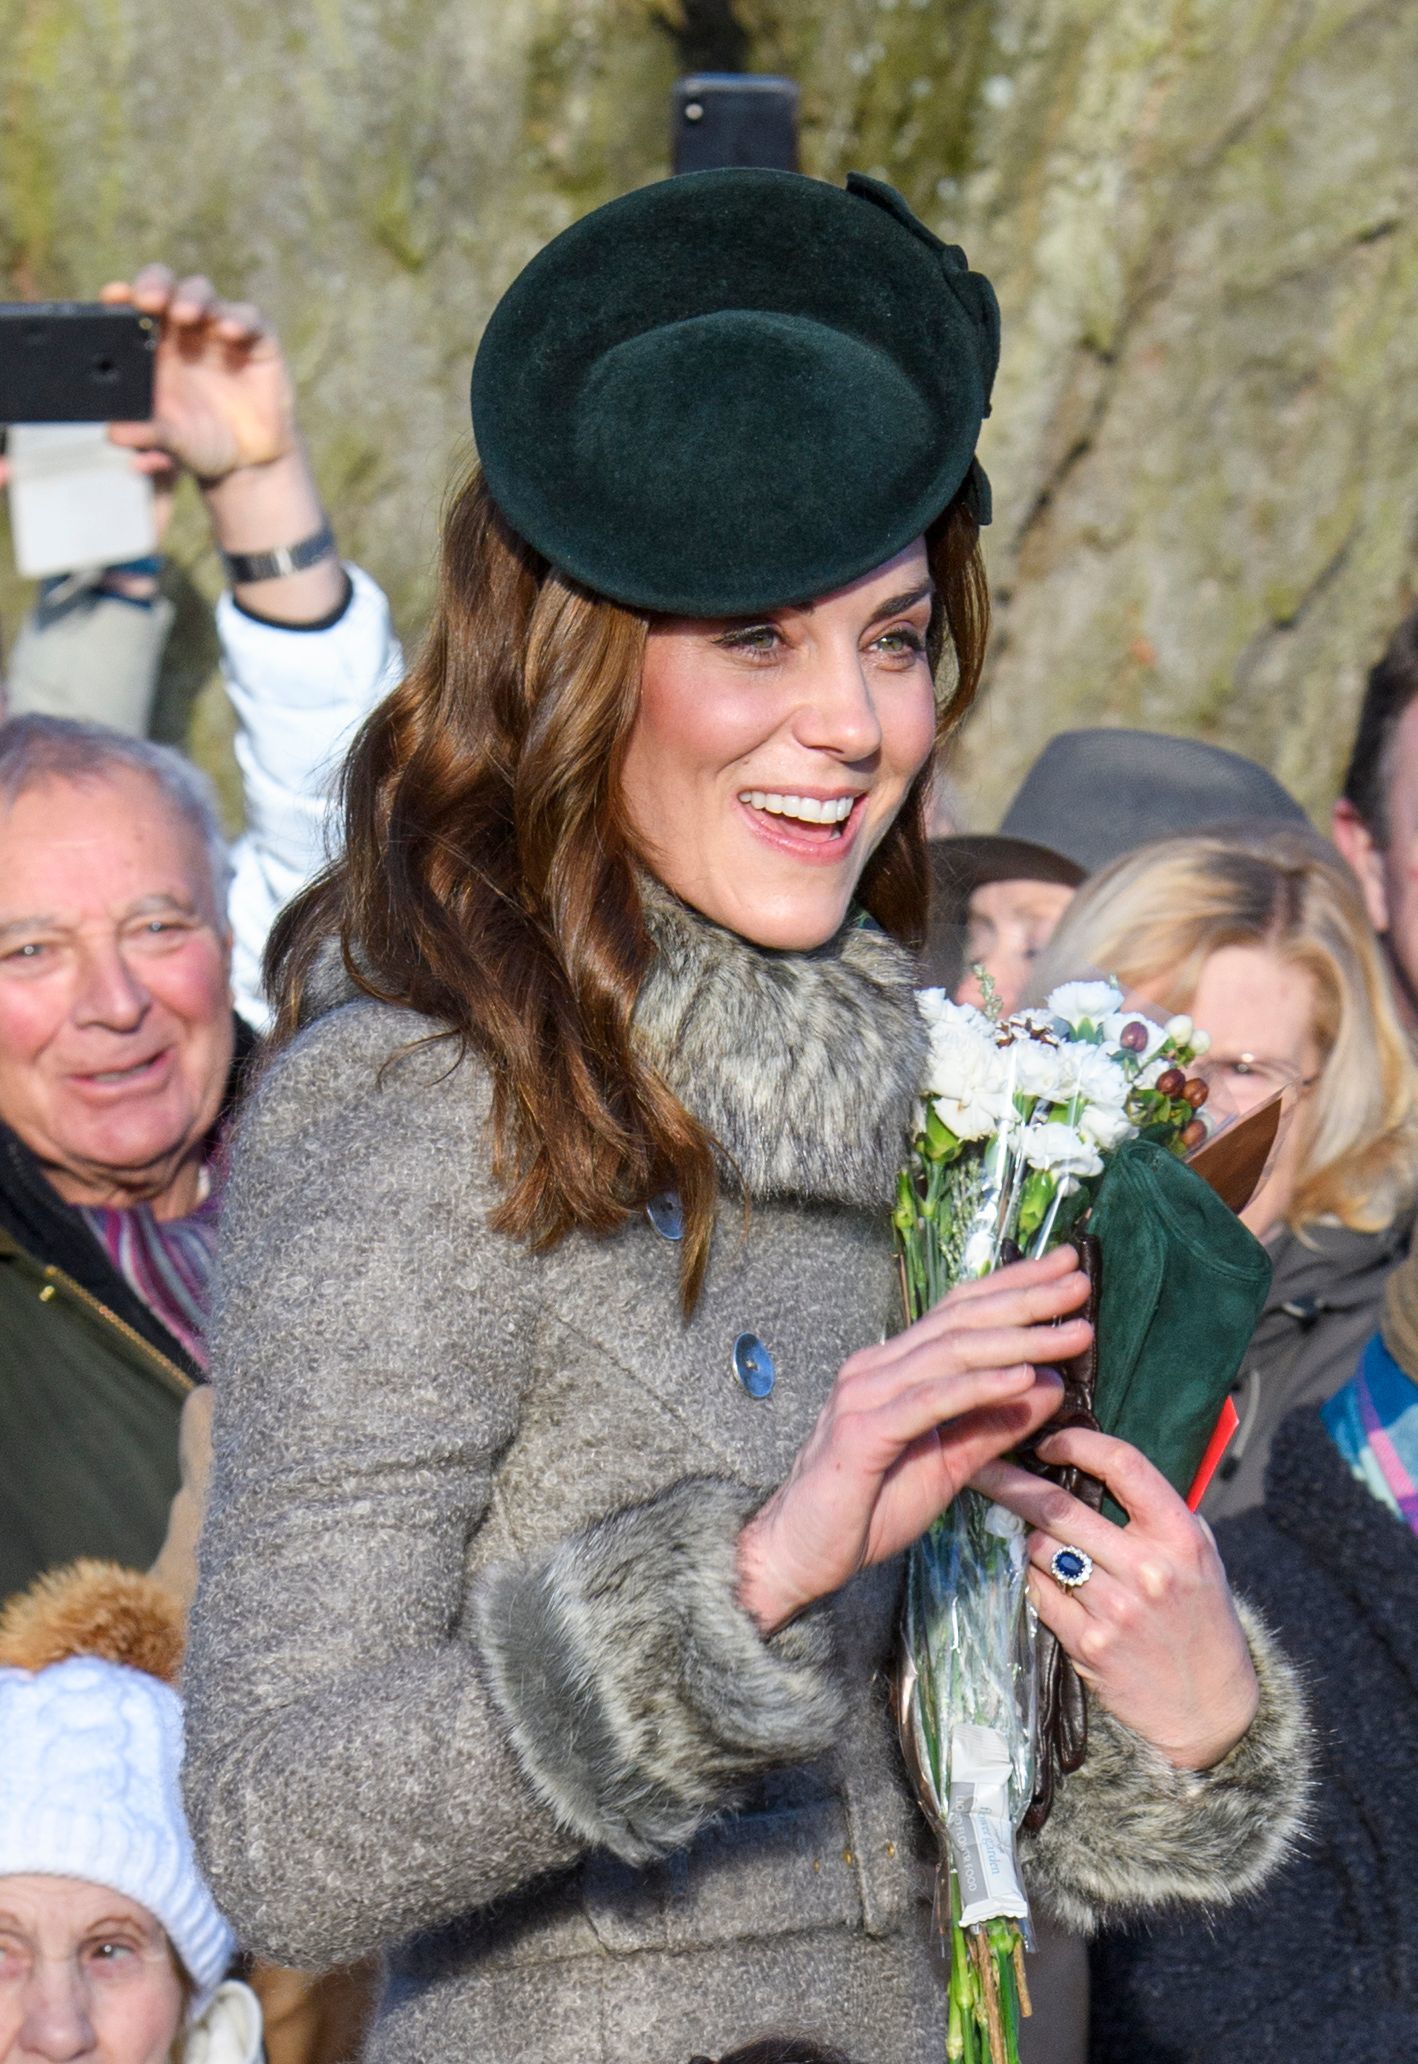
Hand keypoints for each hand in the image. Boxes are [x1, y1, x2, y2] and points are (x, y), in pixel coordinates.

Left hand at [101, 265, 296, 482]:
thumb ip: (145, 434)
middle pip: (165, 286)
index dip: (123, 296)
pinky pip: (250, 318)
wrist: (248, 463)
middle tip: (149, 300)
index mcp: (153, 347)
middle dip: (155, 284)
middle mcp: (184, 332)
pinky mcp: (258, 341)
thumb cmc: (200, 443)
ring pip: (202, 294)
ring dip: (192, 298)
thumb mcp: (170, 442)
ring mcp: (220, 332)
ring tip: (185, 314)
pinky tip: (229, 332)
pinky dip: (239, 319)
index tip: (114, 297)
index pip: (133, 308)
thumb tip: (115, 434)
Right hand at [736, 1246, 1090, 1635]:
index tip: (1066, 1269)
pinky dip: (980, 1386)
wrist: (797, 1554)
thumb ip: (994, 1425)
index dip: (1014, 1286)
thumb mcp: (949, 1464)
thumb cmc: (867, 1509)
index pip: (960, 1313)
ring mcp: (865, 1395)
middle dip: (1026, 1297)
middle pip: (960, 1320)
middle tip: (1081, 1281)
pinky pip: (931, 1401)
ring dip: (1018, 1338)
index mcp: (893, 1368)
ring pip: (951, 1352)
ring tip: (1072, 1331)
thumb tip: (1050, 1384)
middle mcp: (876, 1368)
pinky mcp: (864, 1433)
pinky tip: (1023, 1376)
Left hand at [972, 1427, 1259, 1770]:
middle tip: (980, 1466)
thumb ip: (1158, 1510)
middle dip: (1010, 1481)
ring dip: (1026, 1536)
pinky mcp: (1088, 1644)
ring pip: (1040, 1549)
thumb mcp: (1201, 1554)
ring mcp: (1115, 1609)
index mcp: (1179, 1536)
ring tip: (1027, 1533)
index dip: (1077, 1443)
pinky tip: (1041, 1576)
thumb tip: (1096, 1463)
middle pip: (1059, 1507)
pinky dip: (1033, 1578)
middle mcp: (1148, 1569)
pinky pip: (1038, 1592)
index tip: (1049, 1441)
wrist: (1209, 1707)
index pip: (1122, 1464)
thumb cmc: (1203, 1619)